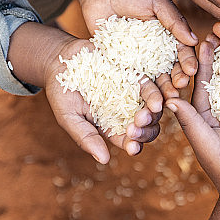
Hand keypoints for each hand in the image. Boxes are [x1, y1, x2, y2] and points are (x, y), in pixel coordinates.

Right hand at [45, 37, 169, 161]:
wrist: (62, 59)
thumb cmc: (62, 92)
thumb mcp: (68, 116)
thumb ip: (85, 136)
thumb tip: (104, 160)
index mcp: (112, 126)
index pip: (129, 141)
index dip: (133, 146)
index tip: (132, 148)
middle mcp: (127, 111)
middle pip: (147, 127)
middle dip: (145, 131)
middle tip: (136, 127)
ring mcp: (134, 93)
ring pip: (153, 108)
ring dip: (154, 113)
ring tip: (149, 112)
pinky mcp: (137, 74)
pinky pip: (151, 85)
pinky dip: (155, 94)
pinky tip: (157, 100)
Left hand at [76, 0, 198, 90]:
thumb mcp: (156, 2)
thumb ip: (174, 20)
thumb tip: (194, 41)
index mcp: (170, 36)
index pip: (182, 52)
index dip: (187, 62)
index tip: (191, 71)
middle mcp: (157, 50)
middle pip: (169, 69)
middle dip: (175, 80)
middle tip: (179, 89)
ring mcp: (139, 59)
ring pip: (152, 78)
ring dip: (159, 90)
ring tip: (163, 100)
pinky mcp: (121, 64)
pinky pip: (130, 78)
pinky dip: (136, 89)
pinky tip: (140, 98)